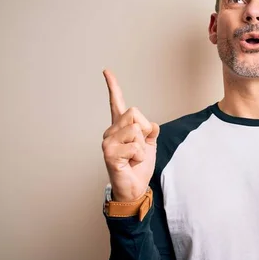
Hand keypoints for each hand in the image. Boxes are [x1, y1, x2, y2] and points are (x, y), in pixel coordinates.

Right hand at [101, 69, 159, 201]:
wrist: (134, 188)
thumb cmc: (139, 167)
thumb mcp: (150, 145)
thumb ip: (150, 131)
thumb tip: (152, 125)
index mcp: (120, 128)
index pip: (116, 103)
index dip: (113, 86)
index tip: (106, 71)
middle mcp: (110, 132)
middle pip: (135, 114)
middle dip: (145, 130)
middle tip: (140, 148)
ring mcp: (107, 142)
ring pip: (136, 130)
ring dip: (143, 146)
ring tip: (134, 157)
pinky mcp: (109, 153)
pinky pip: (135, 146)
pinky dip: (139, 156)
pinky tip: (131, 163)